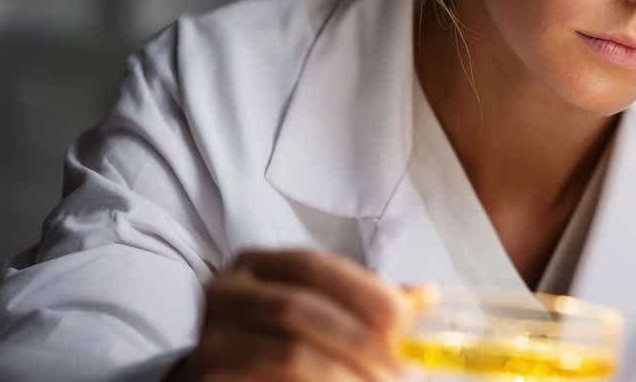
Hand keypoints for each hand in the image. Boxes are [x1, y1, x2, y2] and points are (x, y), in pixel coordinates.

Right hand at [167, 249, 413, 381]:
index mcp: (256, 266)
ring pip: (289, 352)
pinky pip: (270, 381)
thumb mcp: (321, 315)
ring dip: (346, 373)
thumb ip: (367, 305)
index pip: (313, 265)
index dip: (363, 289)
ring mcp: (210, 340)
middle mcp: (225, 294)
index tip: (407, 319)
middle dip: (360, 339)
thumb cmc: (277, 345)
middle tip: (402, 369)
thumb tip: (428, 295)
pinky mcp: (207, 378)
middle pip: (300, 309)